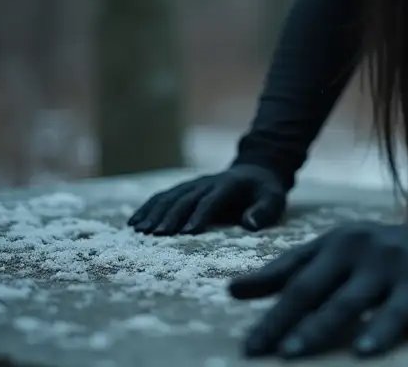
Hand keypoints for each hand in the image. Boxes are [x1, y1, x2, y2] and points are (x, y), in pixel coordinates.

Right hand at [127, 165, 286, 234]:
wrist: (256, 172)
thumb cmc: (265, 193)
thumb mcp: (274, 199)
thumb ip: (264, 211)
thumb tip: (250, 224)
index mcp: (230, 185)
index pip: (212, 199)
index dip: (200, 214)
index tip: (187, 232)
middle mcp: (208, 182)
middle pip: (187, 198)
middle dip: (171, 216)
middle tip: (156, 235)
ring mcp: (195, 183)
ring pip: (171, 196)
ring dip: (155, 212)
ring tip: (140, 230)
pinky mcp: (185, 188)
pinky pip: (164, 196)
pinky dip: (148, 207)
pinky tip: (133, 222)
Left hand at [229, 221, 407, 357]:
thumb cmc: (374, 254)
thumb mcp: (330, 250)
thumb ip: (283, 270)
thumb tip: (231, 290)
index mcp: (345, 245)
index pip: (304, 285)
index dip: (277, 317)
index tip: (252, 348)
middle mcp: (380, 256)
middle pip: (343, 298)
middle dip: (316, 326)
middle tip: (290, 354)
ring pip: (395, 305)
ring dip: (379, 328)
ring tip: (362, 352)